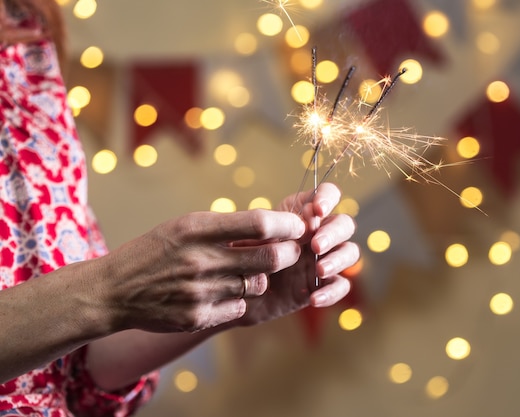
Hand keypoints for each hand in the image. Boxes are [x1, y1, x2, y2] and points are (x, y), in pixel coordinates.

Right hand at [93, 209, 306, 332]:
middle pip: (271, 258)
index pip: (260, 223)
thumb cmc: (154, 251)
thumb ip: (225, 227)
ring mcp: (200, 292)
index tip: (298, 226)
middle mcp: (201, 260)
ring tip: (243, 272)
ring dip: (259, 277)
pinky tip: (222, 293)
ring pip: (258, 285)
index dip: (288, 225)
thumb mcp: (184, 227)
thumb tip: (272, 228)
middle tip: (291, 251)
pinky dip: (239, 300)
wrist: (113, 291)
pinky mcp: (198, 318)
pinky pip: (240, 308)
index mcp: (197, 229)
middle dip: (289, 254)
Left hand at [236, 183, 359, 326]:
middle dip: (333, 232)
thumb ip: (273, 228)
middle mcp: (318, 233)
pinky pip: (341, 286)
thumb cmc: (240, 257)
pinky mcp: (324, 285)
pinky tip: (314, 299)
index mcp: (302, 214)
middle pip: (344, 223)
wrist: (235, 293)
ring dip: (339, 259)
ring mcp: (324, 259)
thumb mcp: (249, 238)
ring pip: (350, 252)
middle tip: (315, 246)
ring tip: (319, 270)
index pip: (327, 194)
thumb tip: (301, 224)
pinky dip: (332, 292)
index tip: (318, 210)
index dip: (328, 198)